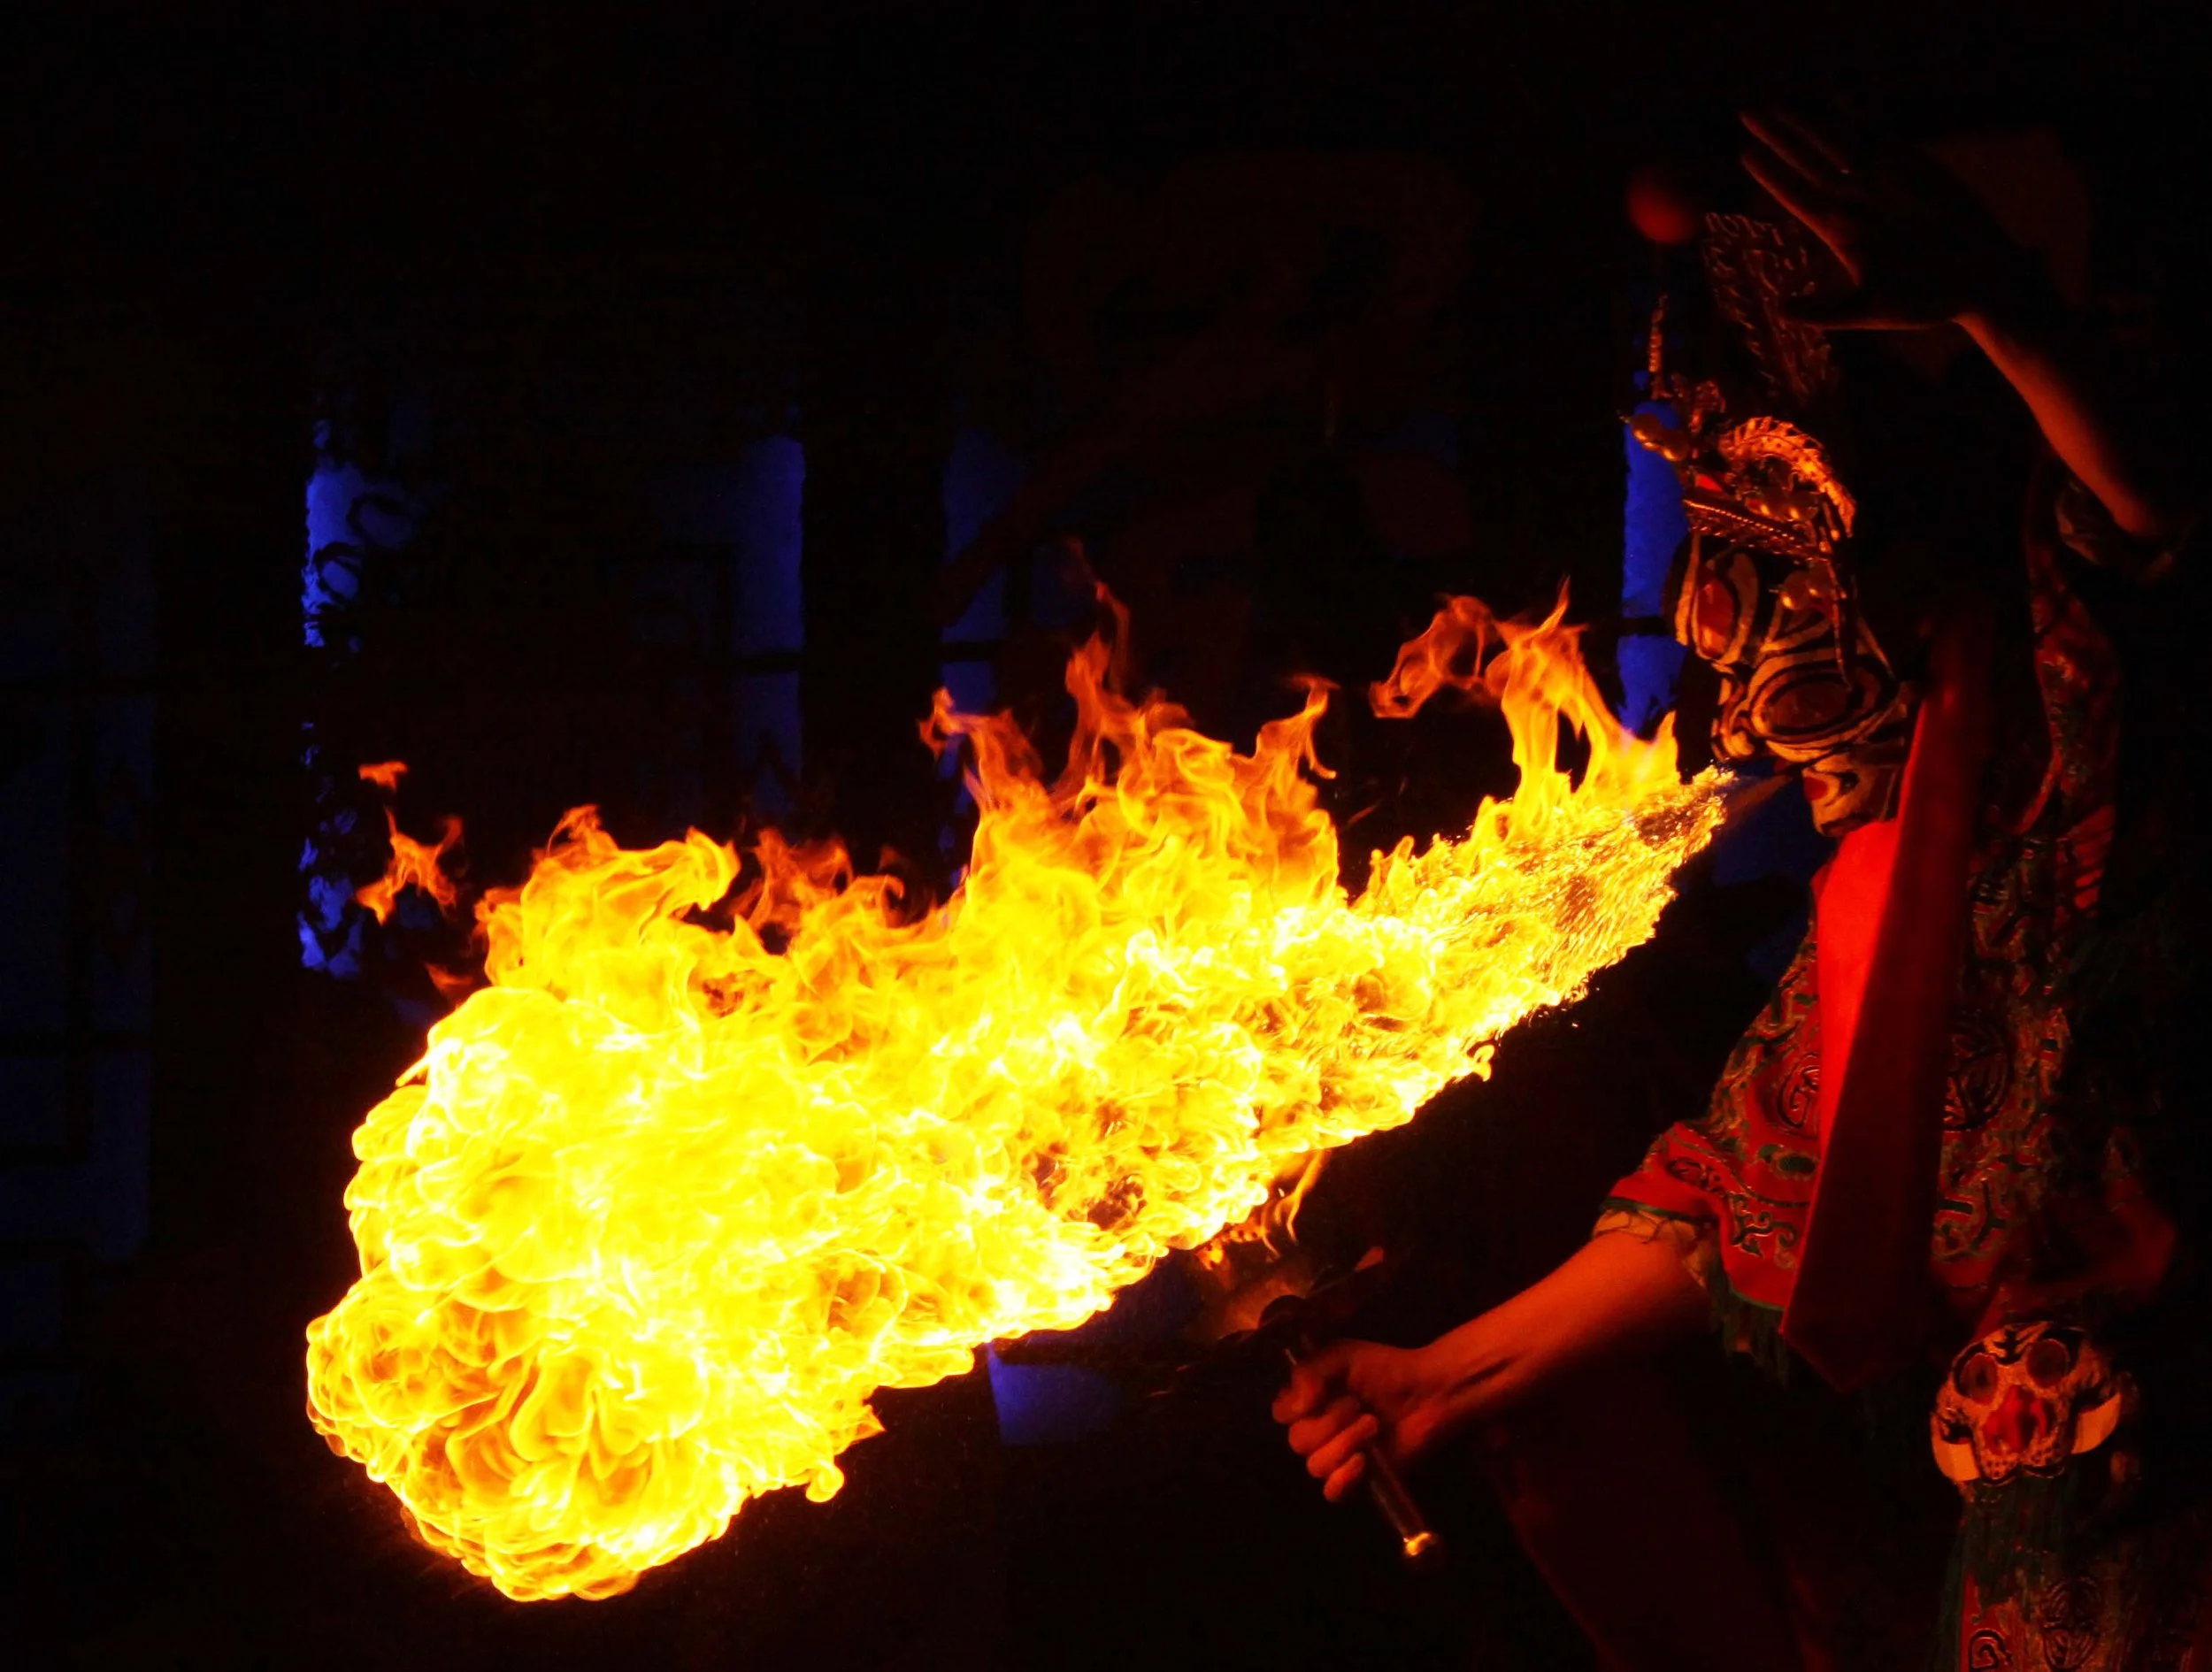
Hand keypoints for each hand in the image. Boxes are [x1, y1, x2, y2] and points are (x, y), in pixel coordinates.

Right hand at [1272, 1339, 1447, 1503]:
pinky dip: (1343, 1479)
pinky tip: (1364, 1461)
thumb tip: (1296, 1403)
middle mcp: (1317, 1430)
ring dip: (1345, 1444)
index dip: (1294, 1409)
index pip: (1280, 1413)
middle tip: (1358, 1406)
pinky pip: (1333, 1492)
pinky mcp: (1359, 1479)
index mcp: (1309, 1400)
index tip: (1319, 1395)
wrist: (1427, 1393)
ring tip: (1373, 1426)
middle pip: (1297, 1441)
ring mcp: (1337, 1457)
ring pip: (1315, 1465)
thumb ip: (1310, 1372)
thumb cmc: (1385, 1370)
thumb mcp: (1343, 1356)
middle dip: (1329, 1423)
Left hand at [1738, 107, 2040, 330]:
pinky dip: (1860, 115)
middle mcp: (1855, 203)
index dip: (1772, 176)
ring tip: (1776, 103)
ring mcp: (1882, 181)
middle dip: (1778, 139)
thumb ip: (1827, 309)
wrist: (1982, 279)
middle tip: (1746, 113)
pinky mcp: (1914, 165)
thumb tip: (1783, 311)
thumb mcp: (1871, 308)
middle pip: (1807, 163)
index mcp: (1840, 233)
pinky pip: (1880, 135)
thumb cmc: (1927, 301)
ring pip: (1836, 143)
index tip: (1746, 155)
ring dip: (1807, 123)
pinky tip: (1837, 96)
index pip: (1798, 197)